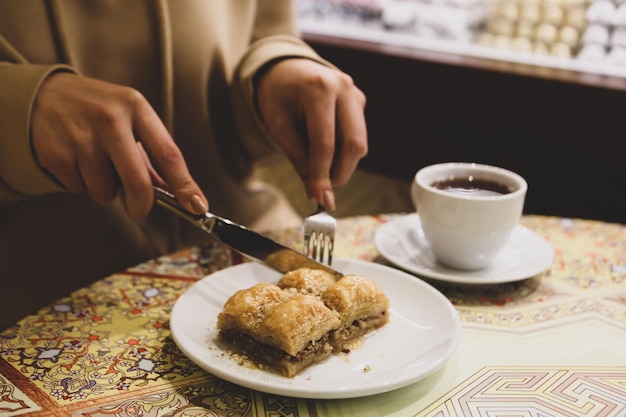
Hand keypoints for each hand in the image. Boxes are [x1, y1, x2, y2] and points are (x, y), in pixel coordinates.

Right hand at [31, 72, 207, 217]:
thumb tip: (176, 193)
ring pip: (105, 192)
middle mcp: (110, 119)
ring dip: (104, 190)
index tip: (197, 206)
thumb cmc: (96, 110)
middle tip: (138, 209)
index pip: (168, 154)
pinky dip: (81, 184)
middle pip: (138, 182)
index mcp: (136, 107)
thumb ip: (151, 155)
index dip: (185, 185)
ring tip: (96, 165)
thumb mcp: (128, 118)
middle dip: (141, 205)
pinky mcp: (56, 152)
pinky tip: (76, 161)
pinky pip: (79, 189)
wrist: (42, 95)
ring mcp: (81, 136)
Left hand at [255, 58, 367, 210]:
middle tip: (322, 189)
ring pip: (359, 143)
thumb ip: (299, 160)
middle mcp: (343, 87)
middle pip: (353, 144)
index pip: (325, 143)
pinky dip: (343, 152)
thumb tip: (317, 194)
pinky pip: (357, 136)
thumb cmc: (277, 95)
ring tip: (318, 166)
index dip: (323, 175)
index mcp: (319, 88)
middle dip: (339, 173)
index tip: (321, 199)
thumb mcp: (278, 126)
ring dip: (342, 165)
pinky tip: (324, 148)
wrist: (285, 68)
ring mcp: (355, 93)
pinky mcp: (359, 102)